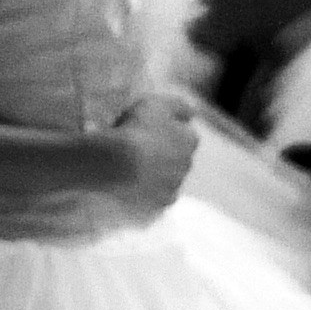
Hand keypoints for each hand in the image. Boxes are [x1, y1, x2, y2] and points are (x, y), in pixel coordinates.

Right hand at [99, 94, 205, 220]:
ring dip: (157, 174)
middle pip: (178, 158)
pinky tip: (135, 186)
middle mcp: (187, 164)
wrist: (118, 163)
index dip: (168, 132)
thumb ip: (178, 106)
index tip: (150, 130)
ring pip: (169, 179)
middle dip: (165, 154)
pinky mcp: (160, 204)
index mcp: (190, 141)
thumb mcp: (157, 105)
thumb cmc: (137, 129)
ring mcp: (174, 186)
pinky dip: (150, 192)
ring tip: (134, 168)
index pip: (186, 136)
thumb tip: (192, 114)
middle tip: (141, 149)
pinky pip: (158, 197)